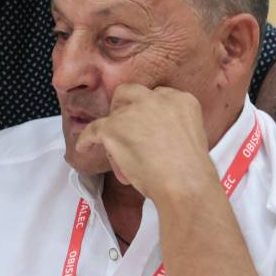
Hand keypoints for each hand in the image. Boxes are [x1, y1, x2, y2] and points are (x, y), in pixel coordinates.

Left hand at [75, 85, 217, 201]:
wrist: (184, 183)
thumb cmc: (190, 171)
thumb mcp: (190, 135)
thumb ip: (172, 126)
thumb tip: (153, 137)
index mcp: (180, 99)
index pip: (158, 95)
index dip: (147, 109)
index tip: (144, 121)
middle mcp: (156, 99)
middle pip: (131, 92)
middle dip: (124, 105)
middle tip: (122, 123)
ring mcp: (133, 112)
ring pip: (113, 116)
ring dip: (113, 131)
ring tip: (117, 151)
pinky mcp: (113, 128)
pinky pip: (93, 130)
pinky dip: (86, 139)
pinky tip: (84, 146)